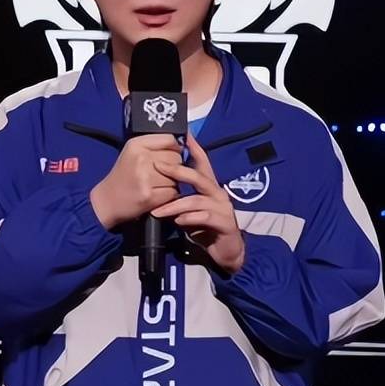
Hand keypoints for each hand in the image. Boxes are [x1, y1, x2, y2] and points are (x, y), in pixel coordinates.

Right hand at [89, 134, 182, 228]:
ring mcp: (145, 177)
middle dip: (174, 167)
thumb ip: (155, 146)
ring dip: (172, 182)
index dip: (175, 149)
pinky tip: (157, 194)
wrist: (107, 201)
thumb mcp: (133, 152)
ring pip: (177, 176)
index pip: (170, 140)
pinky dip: (169, 195)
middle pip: (176, 158)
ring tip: (157, 185)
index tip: (170, 155)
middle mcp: (140, 158)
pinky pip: (173, 191)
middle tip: (160, 174)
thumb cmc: (123, 177)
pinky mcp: (149, 195)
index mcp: (136, 144)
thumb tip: (182, 146)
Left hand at [151, 133, 245, 275]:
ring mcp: (223, 208)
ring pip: (197, 200)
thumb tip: (161, 186)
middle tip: (158, 166)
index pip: (203, 163)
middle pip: (199, 177)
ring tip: (157, 210)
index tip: (183, 134)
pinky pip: (204, 217)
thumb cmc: (207, 228)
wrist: (227, 251)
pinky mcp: (224, 224)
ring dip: (175, 204)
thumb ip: (182, 198)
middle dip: (178, 171)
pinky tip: (177, 221)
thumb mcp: (192, 210)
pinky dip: (189, 218)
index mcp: (211, 187)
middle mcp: (218, 193)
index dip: (194, 147)